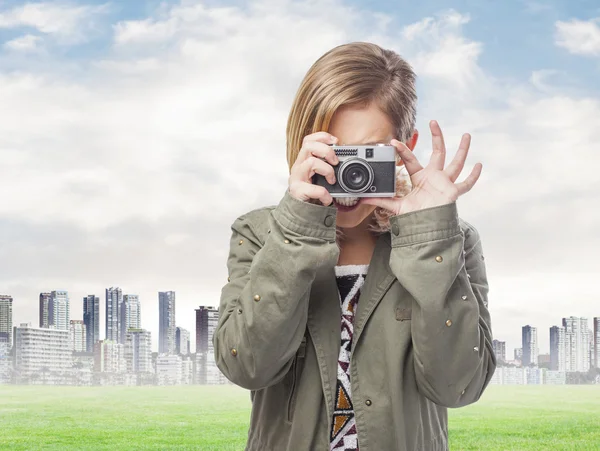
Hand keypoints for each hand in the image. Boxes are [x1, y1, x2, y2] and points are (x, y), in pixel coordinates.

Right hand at [288, 131, 339, 205]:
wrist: (298, 212)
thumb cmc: (311, 193)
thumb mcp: (319, 177)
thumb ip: (328, 167)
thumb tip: (346, 163)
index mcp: (304, 161)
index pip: (308, 140)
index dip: (321, 137)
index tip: (335, 141)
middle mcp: (298, 166)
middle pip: (308, 146)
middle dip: (326, 150)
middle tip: (335, 162)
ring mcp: (297, 178)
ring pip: (311, 163)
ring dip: (327, 170)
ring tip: (332, 181)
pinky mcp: (297, 191)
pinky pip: (314, 188)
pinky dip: (324, 194)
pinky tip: (327, 199)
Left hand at [361, 120, 481, 214]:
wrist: (424, 229)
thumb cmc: (413, 217)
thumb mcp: (396, 207)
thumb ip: (381, 201)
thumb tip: (362, 199)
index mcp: (420, 178)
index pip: (411, 160)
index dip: (403, 151)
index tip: (393, 142)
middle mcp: (434, 177)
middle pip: (438, 153)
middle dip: (437, 137)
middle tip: (433, 122)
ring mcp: (445, 183)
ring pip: (456, 163)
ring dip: (462, 149)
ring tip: (467, 135)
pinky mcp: (453, 192)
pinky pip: (465, 184)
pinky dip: (473, 176)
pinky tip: (479, 165)